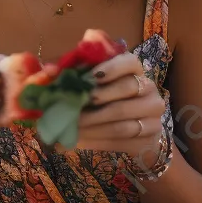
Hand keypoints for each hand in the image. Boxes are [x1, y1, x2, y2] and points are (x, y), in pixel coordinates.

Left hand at [75, 51, 166, 166]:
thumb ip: (73, 72)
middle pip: (127, 89)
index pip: (130, 62)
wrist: (135, 130)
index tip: (89, 77)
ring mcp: (152, 113)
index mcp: (134, 69)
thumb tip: (49, 69)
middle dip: (97, 98)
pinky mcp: (149, 135)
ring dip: (93, 125)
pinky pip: (121, 140)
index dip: (112, 68)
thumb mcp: (91, 83)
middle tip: (73, 106)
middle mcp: (148, 88)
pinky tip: (78, 141)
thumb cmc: (107, 99)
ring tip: (71, 127)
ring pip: (122, 120)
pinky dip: (96, 141)